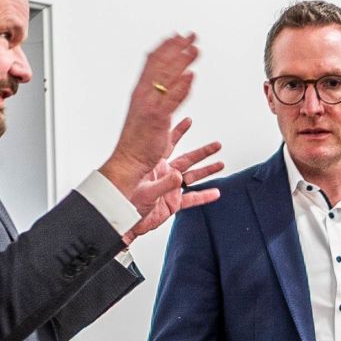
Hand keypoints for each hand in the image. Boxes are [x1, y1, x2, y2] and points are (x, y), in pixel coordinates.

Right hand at [99, 33, 198, 185]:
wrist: (128, 161)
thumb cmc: (138, 141)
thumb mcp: (149, 113)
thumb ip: (161, 98)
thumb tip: (172, 85)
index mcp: (141, 92)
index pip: (153, 62)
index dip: (167, 48)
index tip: (178, 37)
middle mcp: (143, 95)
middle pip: (161, 65)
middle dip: (177, 48)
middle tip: (191, 36)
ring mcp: (150, 106)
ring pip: (166, 78)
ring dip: (182, 62)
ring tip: (195, 50)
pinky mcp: (157, 119)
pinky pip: (171, 100)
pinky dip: (180, 87)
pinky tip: (190, 76)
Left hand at [119, 118, 225, 243]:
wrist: (120, 219)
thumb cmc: (122, 200)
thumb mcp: (146, 189)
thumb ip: (165, 183)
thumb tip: (179, 176)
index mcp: (154, 164)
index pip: (169, 143)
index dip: (179, 131)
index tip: (188, 121)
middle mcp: (163, 174)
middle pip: (187, 160)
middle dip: (202, 152)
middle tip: (216, 145)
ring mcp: (167, 189)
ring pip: (191, 177)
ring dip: (206, 171)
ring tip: (220, 164)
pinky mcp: (170, 204)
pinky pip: (191, 199)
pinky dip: (204, 196)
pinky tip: (215, 193)